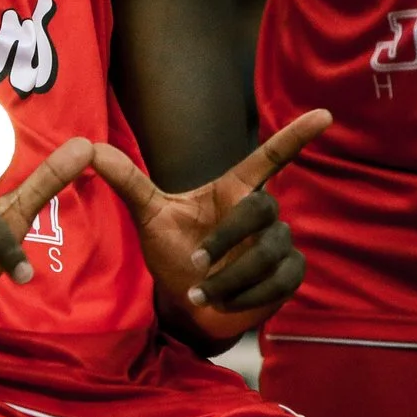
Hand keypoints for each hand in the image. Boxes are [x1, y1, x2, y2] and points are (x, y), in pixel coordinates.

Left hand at [89, 109, 330, 344]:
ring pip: (270, 253)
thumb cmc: (172, 250)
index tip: (324, 114)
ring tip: (200, 293)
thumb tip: (92, 149)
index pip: (271, 157)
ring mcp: (278, 244)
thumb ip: (128, 182)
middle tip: (194, 263)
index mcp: (233, 190)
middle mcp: (260, 212)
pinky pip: (281, 281)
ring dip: (232, 278)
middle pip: (263, 210)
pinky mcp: (288, 275)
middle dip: (228, 239)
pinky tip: (221, 303)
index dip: (296, 136)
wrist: (184, 301)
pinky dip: (247, 297)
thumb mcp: (148, 215)